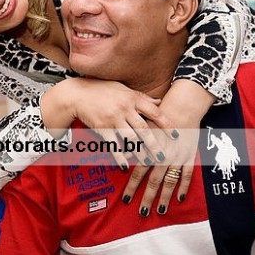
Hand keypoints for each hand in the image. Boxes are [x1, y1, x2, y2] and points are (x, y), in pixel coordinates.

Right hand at [41, 78, 175, 168]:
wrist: (77, 94)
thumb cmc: (101, 90)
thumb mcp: (122, 89)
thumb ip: (141, 96)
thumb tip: (159, 102)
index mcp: (132, 98)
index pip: (154, 111)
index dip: (166, 124)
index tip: (177, 135)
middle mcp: (124, 108)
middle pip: (144, 129)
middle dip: (155, 144)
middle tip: (164, 157)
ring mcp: (112, 118)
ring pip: (130, 139)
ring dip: (140, 153)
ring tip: (147, 163)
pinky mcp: (101, 127)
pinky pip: (113, 145)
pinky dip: (119, 156)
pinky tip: (125, 165)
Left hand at [121, 79, 214, 214]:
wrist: (181, 108)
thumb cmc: (157, 117)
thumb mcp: (141, 128)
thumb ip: (130, 144)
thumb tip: (118, 155)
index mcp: (149, 149)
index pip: (138, 172)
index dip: (131, 186)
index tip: (125, 200)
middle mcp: (163, 156)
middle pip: (154, 181)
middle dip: (147, 197)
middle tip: (141, 212)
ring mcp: (178, 157)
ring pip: (170, 181)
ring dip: (165, 197)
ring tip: (160, 210)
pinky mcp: (190, 156)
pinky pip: (187, 174)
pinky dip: (184, 187)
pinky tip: (179, 198)